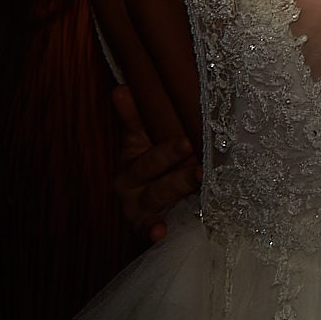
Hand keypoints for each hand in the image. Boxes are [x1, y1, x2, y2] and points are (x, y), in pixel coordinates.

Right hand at [113, 85, 199, 244]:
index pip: (132, 127)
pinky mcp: (144, 226)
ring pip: (157, 192)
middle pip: (148, 164)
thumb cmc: (159, 170)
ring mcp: (136, 204)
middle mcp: (129, 178)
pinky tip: (160, 232)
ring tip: (197, 175)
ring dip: (177, 183)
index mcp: (132, 153)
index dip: (131, 112)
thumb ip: (139, 117)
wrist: (154, 213)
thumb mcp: (150, 142)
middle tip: (187, 142)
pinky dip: (153, 230)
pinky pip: (149, 228)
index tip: (123, 90)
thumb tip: (123, 87)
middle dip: (167, 153)